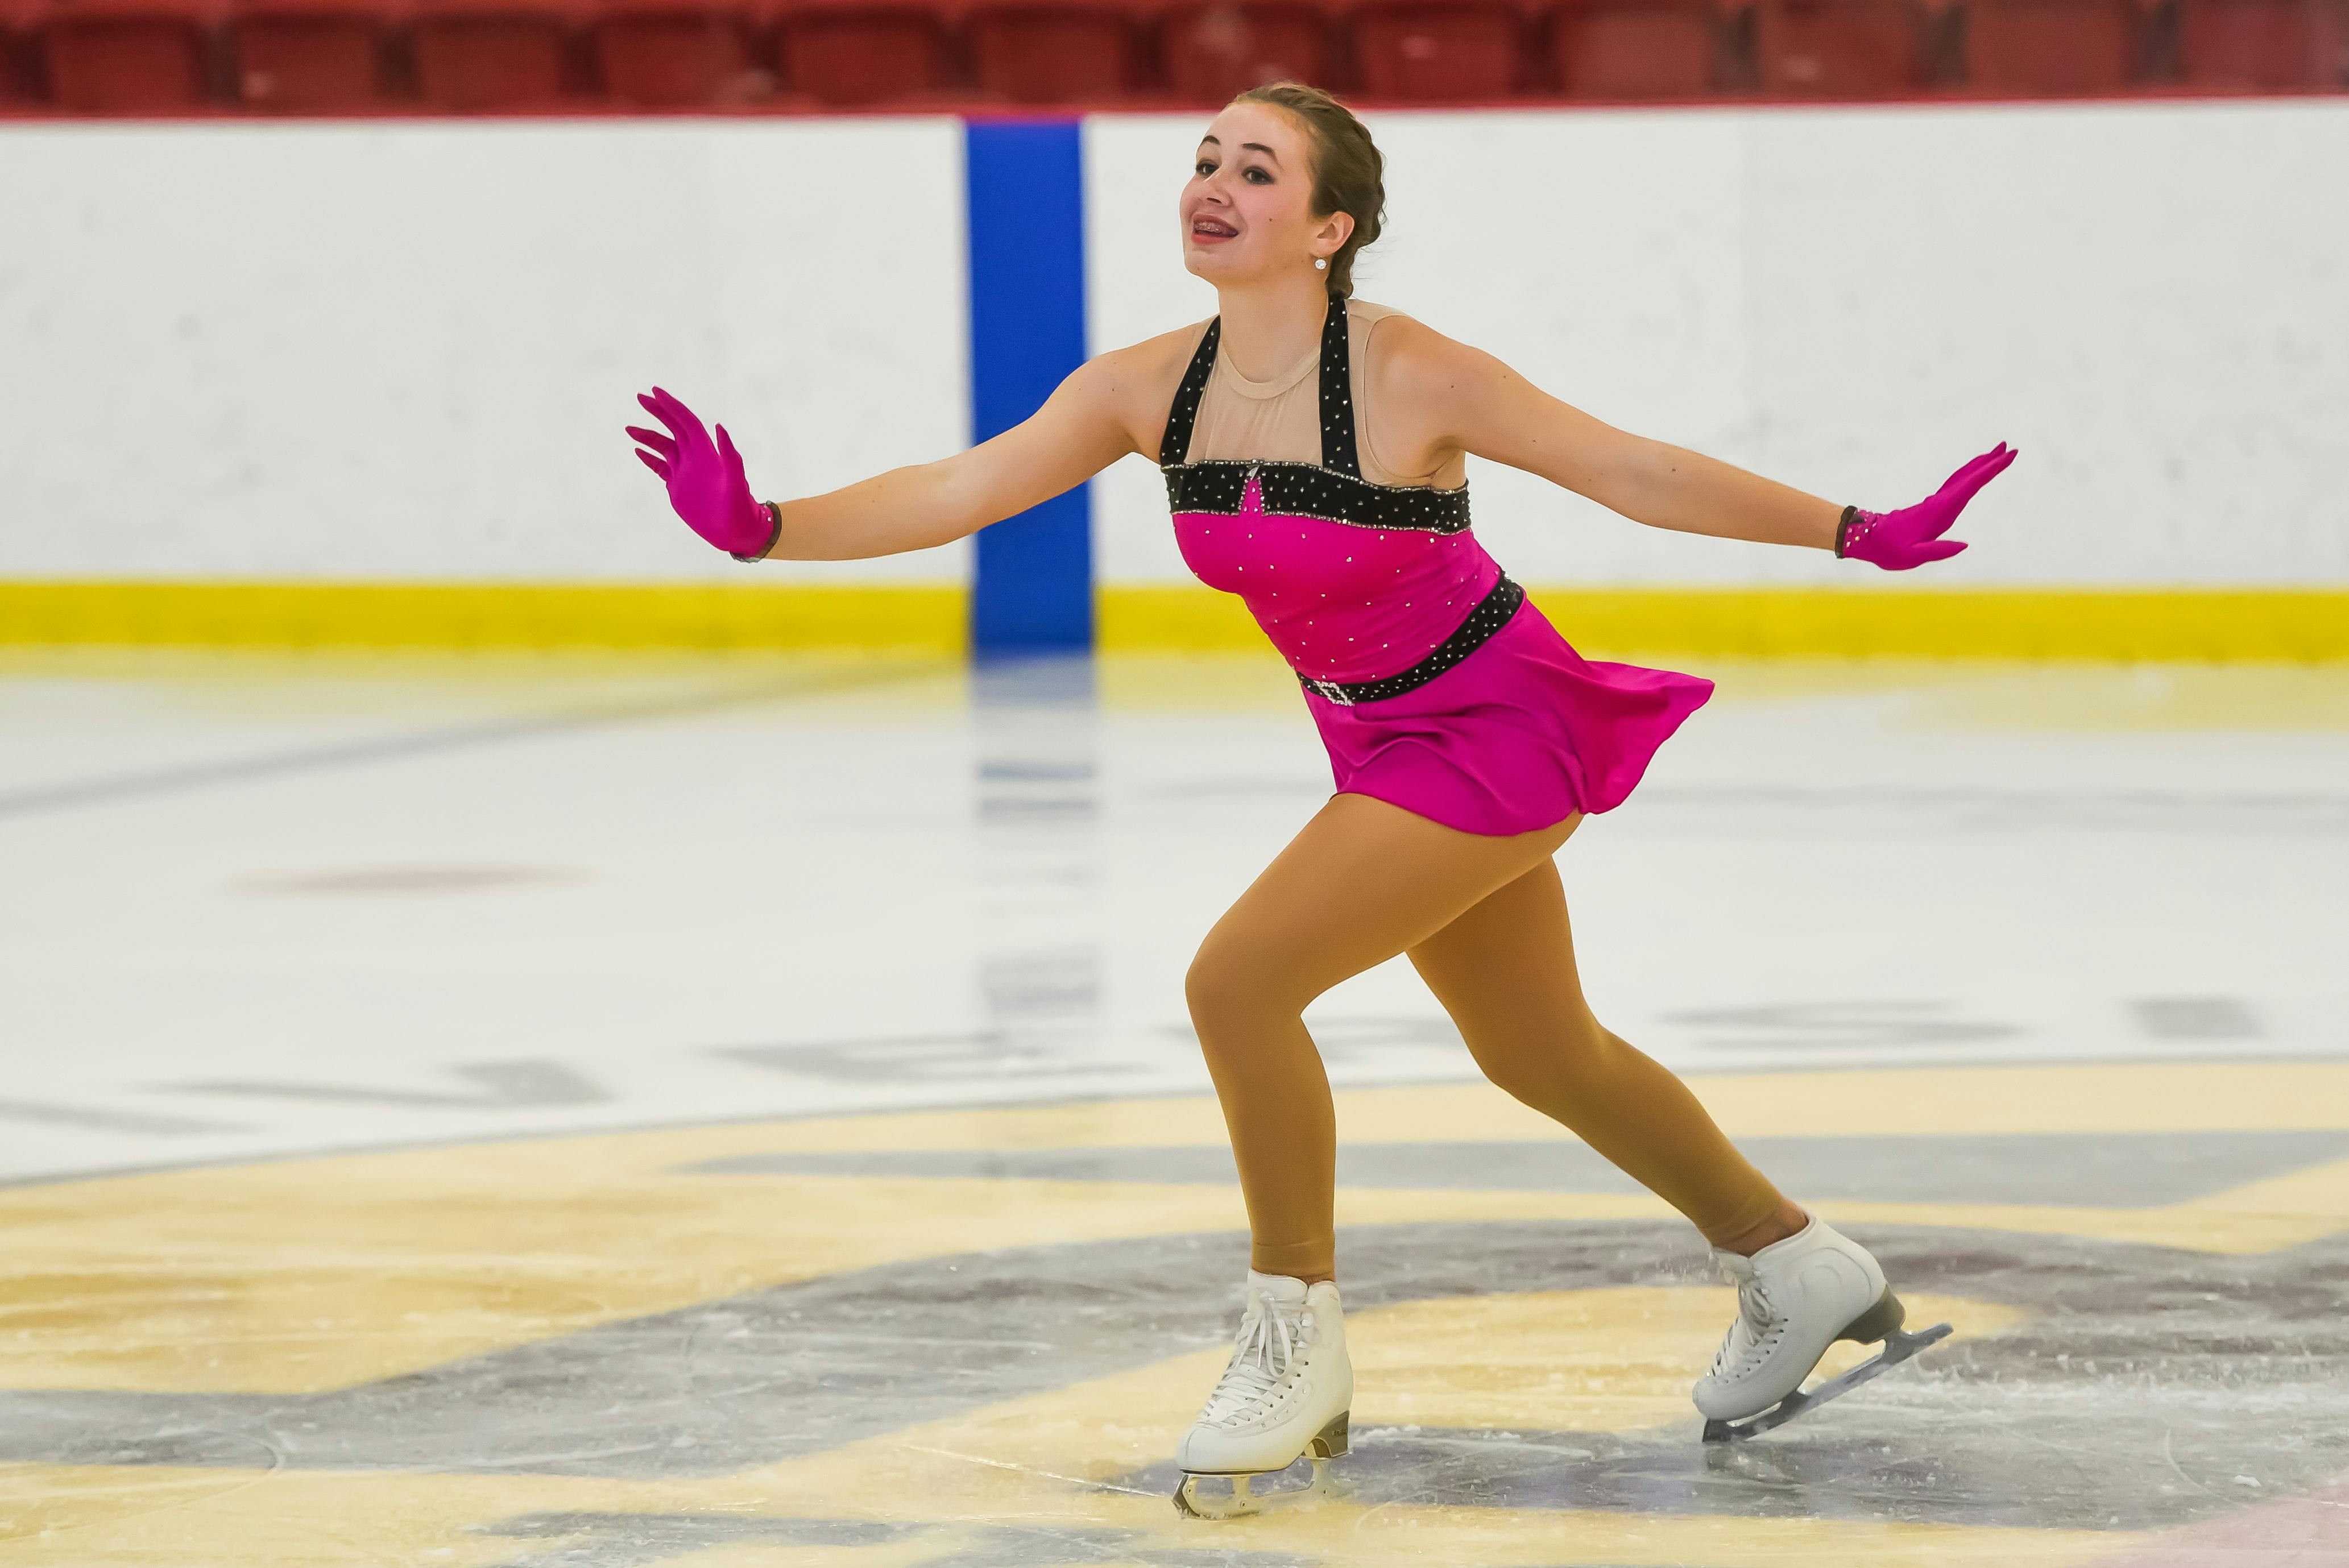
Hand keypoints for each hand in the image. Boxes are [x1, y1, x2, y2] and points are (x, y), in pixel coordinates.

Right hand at [625, 386, 775, 557]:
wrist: (738, 532)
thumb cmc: (741, 509)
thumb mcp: (736, 483)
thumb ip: (730, 456)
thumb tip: (719, 426)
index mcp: (707, 453)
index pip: (687, 422)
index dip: (672, 406)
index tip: (655, 392)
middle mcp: (694, 458)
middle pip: (674, 427)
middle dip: (658, 412)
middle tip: (640, 397)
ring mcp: (685, 471)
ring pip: (663, 446)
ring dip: (647, 436)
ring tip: (629, 429)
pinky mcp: (678, 486)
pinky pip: (660, 467)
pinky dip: (649, 458)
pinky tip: (638, 450)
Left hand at [1841, 443, 2016, 570]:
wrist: (1868, 539)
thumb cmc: (1889, 549)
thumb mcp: (1912, 557)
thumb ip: (1938, 551)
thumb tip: (1964, 545)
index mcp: (1939, 512)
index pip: (1968, 487)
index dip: (1987, 472)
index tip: (2004, 458)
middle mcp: (1940, 503)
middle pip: (1968, 477)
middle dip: (1990, 462)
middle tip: (2010, 448)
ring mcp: (1937, 503)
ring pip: (1963, 478)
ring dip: (1981, 465)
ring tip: (1999, 454)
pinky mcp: (1935, 506)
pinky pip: (1956, 486)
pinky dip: (1970, 476)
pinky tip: (1977, 473)